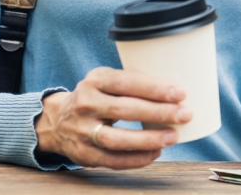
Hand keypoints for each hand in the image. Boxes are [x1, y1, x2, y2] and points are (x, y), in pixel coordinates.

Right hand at [34, 67, 192, 169]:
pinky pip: (112, 160)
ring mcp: (82, 130)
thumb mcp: (107, 82)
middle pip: (124, 109)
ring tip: (172, 137)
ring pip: (117, 139)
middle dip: (158, 113)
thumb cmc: (97, 97)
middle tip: (184, 115)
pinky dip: (136, 159)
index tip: (180, 93)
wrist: (56, 120)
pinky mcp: (83, 153)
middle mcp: (85, 104)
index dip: (153, 88)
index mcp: (95, 80)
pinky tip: (155, 153)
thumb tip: (176, 92)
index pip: (125, 83)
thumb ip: (134, 84)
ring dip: (148, 139)